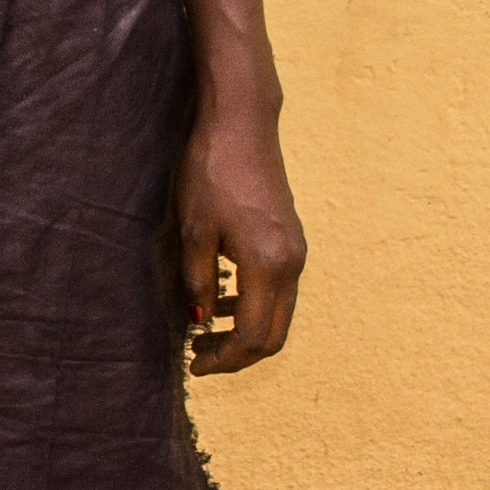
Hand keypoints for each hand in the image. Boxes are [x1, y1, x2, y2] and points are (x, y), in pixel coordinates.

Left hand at [170, 103, 305, 373]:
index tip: (193, 364)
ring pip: (280, 314)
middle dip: (238, 354)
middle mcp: (292, 264)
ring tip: (204, 329)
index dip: (224, 359)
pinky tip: (222, 297)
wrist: (242, 126)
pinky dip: (254, 306)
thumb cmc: (211, 173)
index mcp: (268, 265)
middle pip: (275, 335)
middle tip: (199, 355)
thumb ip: (198, 281)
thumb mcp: (194, 231)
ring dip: (246, 331)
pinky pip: (279, 290)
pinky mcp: (292, 240)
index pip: (253, 336)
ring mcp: (297, 252)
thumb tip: (199, 321)